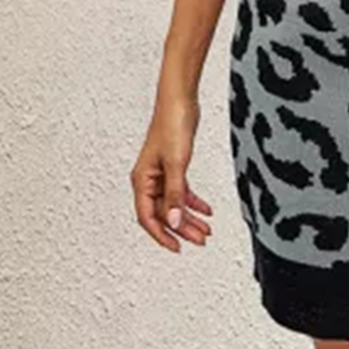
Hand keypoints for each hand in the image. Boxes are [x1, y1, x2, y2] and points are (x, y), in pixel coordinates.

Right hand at [130, 94, 212, 251]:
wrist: (180, 101)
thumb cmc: (172, 124)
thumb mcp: (177, 164)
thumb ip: (176, 195)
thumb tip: (175, 222)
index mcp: (142, 180)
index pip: (148, 217)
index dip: (162, 235)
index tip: (177, 248)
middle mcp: (148, 179)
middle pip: (163, 213)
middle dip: (182, 229)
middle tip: (200, 240)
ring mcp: (161, 174)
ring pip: (173, 204)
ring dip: (189, 218)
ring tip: (206, 230)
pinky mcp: (173, 167)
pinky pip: (181, 192)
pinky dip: (193, 202)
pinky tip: (206, 210)